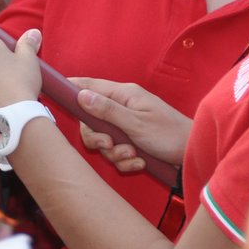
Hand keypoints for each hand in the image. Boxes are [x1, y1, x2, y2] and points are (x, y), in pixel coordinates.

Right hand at [73, 77, 191, 169]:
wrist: (194, 157)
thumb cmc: (170, 135)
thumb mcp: (137, 124)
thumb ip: (107, 110)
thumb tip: (80, 95)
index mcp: (123, 95)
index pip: (88, 84)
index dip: (70, 89)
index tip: (54, 95)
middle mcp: (122, 107)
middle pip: (90, 120)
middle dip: (98, 138)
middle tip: (110, 145)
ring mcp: (126, 125)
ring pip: (103, 140)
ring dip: (115, 153)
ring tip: (133, 156)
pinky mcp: (131, 142)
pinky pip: (115, 152)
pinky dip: (125, 161)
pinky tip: (139, 164)